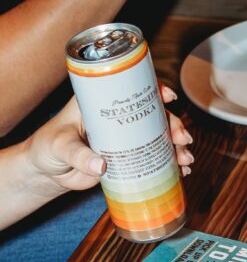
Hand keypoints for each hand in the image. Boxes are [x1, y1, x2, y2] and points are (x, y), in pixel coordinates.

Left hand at [26, 86, 193, 193]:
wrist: (47, 172)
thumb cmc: (48, 148)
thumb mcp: (60, 146)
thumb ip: (78, 156)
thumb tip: (102, 167)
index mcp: (102, 103)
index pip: (132, 89)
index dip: (154, 89)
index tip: (168, 97)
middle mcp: (119, 118)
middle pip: (154, 115)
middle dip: (173, 125)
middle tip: (181, 139)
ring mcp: (125, 139)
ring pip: (158, 137)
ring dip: (176, 147)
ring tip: (185, 161)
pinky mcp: (128, 160)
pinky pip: (153, 158)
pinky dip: (169, 164)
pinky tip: (180, 172)